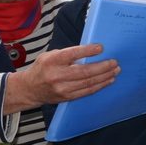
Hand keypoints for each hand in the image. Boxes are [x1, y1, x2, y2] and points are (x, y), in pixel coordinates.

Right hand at [4, 44, 118, 114]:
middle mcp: (57, 75)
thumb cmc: (42, 68)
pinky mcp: (68, 97)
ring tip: (115, 70)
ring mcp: (63, 89)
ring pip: (88, 83)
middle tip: (114, 62)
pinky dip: (100, 85)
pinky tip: (108, 80)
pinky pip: (87, 91)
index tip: (101, 48)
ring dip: (105, 76)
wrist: (30, 89)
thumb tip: (90, 51)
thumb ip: (67, 54)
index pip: (73, 54)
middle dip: (103, 67)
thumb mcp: (50, 55)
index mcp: (52, 61)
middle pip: (85, 71)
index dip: (88, 51)